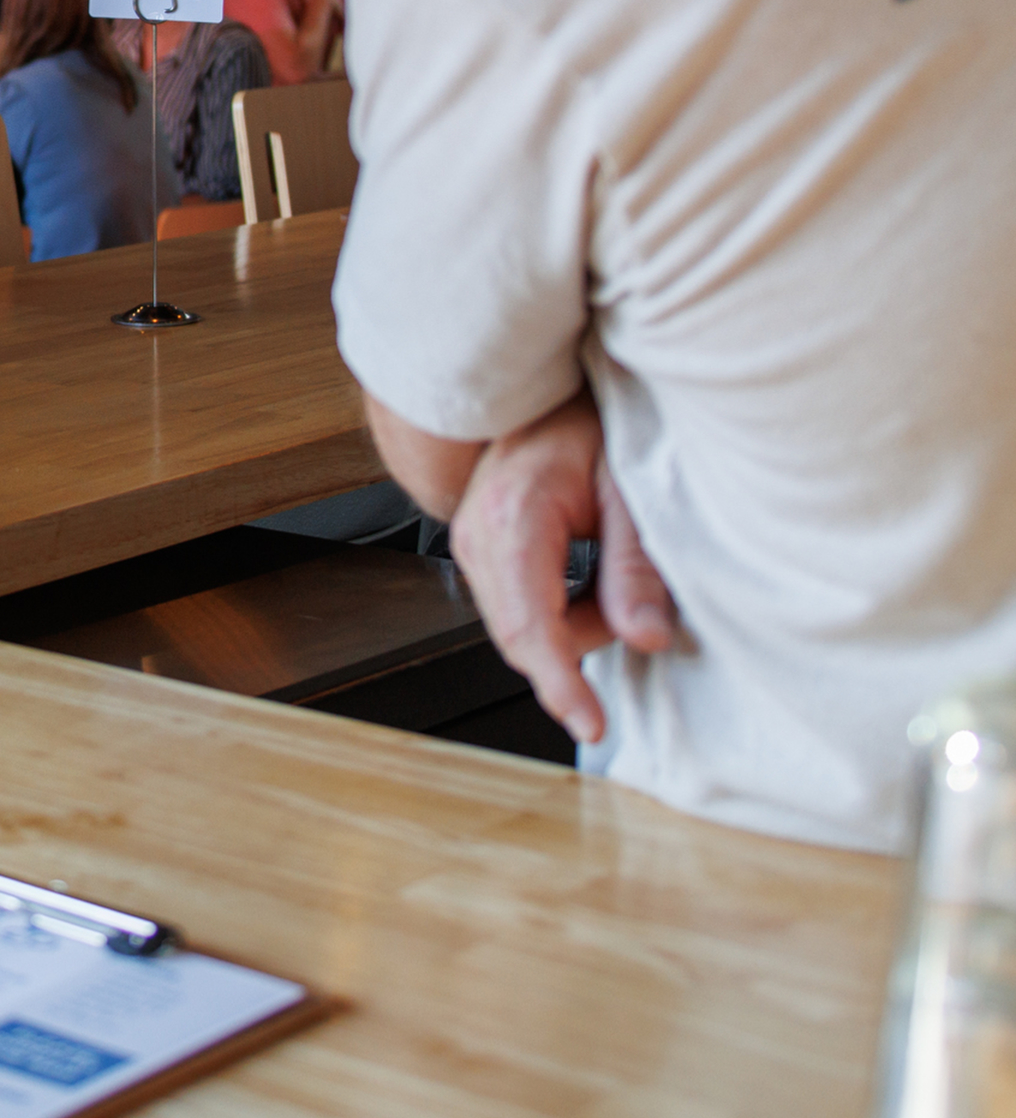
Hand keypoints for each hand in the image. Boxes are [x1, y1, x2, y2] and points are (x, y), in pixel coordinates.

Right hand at [450, 392, 674, 743]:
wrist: (548, 392)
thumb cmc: (589, 426)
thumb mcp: (631, 493)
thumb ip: (637, 569)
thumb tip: (647, 637)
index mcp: (512, 518)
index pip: (529, 626)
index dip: (561, 684)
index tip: (592, 724)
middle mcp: (476, 533)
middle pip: (522, 635)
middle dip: (582, 645)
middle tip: (639, 609)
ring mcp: (469, 541)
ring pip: (520, 626)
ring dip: (574, 625)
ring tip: (614, 574)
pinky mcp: (478, 549)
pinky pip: (517, 608)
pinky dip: (560, 611)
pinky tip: (588, 574)